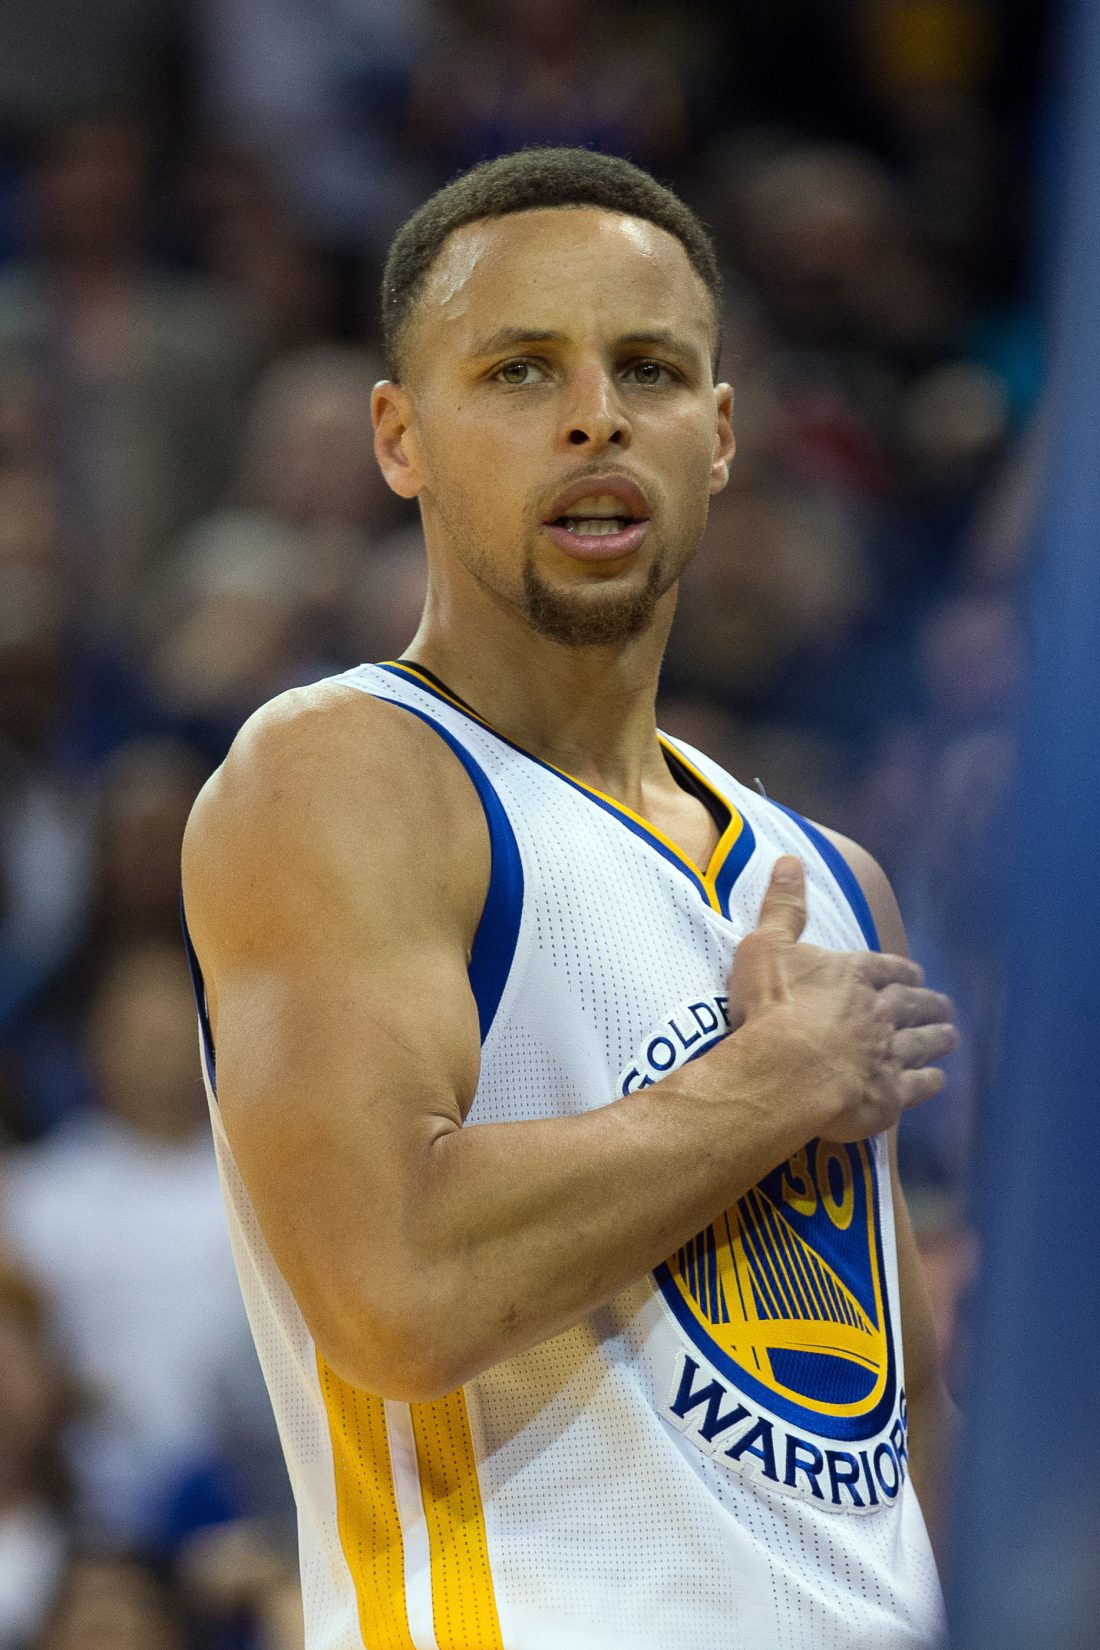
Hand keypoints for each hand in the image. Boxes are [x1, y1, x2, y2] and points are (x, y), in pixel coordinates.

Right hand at [729, 856, 957, 1142]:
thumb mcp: (766, 945)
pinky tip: (938, 1079)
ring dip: (938, 1038)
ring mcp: (889, 1053)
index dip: (900, 970)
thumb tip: (790, 859)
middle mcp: (880, 1011)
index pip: (885, 968)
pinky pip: (918, 1086)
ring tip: (951, 1036)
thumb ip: (783, 905)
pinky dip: (931, 1081)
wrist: (785, 1069)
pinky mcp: (889, 1094)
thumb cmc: (772, 1006)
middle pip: (911, 1004)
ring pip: (922, 1043)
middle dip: (927, 1002)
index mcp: (854, 975)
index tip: (914, 973)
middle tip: (943, 1005)